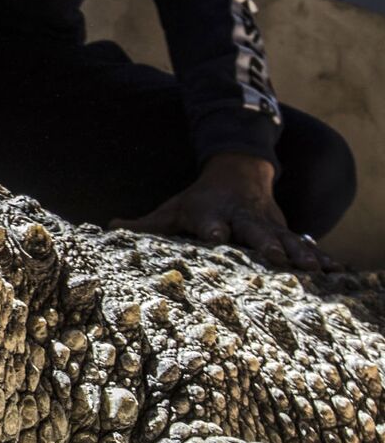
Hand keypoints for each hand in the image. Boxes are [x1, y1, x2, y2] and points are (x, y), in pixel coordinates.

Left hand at [113, 152, 327, 270]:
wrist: (239, 173)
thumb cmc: (199, 201)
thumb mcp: (172, 210)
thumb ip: (143, 224)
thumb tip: (106, 226)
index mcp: (211, 213)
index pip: (209, 221)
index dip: (212, 228)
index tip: (216, 236)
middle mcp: (242, 217)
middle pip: (253, 230)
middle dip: (264, 242)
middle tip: (273, 255)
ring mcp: (268, 224)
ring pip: (286, 238)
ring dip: (299, 252)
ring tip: (313, 269)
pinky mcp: (287, 231)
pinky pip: (306, 244)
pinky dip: (321, 256)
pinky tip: (336, 270)